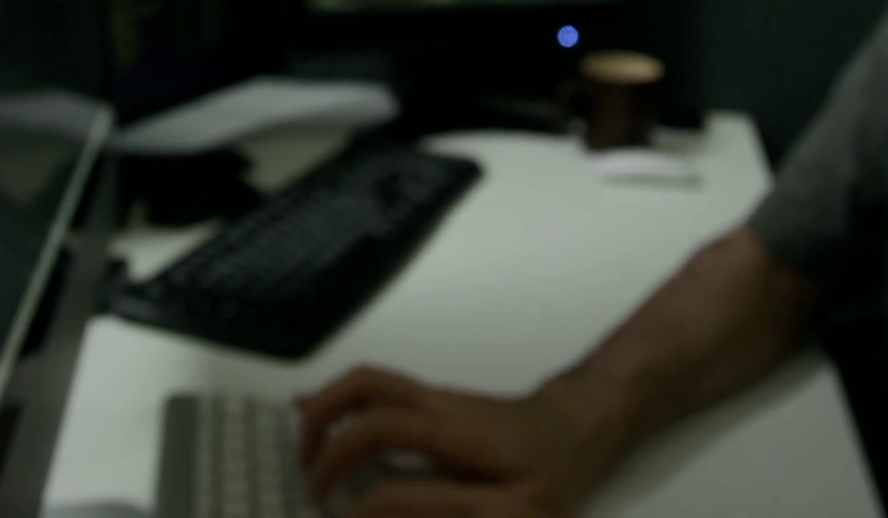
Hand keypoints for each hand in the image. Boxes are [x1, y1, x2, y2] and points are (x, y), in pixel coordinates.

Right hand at [296, 364, 615, 517]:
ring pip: (364, 382)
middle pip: (360, 389)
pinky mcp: (431, 405)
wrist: (581, 426)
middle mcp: (433, 403)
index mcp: (449, 428)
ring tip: (306, 455)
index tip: (334, 513)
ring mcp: (432, 399)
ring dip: (325, 410)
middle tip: (308, 482)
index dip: (345, 474)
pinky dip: (339, 402)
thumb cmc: (553, 472)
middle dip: (320, 430)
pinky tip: (312, 413)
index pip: (375, 433)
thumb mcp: (514, 508)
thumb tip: (376, 507)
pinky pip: (375, 390)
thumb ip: (447, 508)